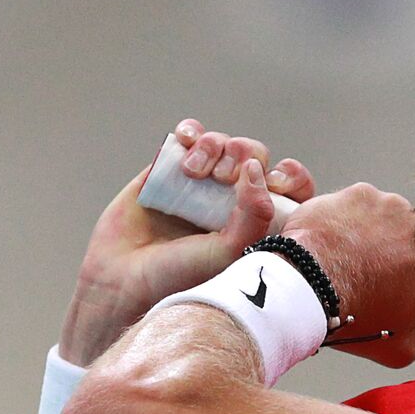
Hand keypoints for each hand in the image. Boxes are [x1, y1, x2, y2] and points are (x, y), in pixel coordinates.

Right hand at [58, 119, 315, 365]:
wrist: (124, 281)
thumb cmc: (183, 278)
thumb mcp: (233, 251)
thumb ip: (256, 212)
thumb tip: (255, 168)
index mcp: (258, 224)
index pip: (290, 189)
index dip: (290, 176)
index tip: (277, 183)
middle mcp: (232, 203)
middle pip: (255, 157)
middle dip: (244, 156)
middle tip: (221, 179)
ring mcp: (200, 185)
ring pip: (224, 144)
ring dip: (214, 147)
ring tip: (193, 173)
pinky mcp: (167, 170)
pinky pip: (190, 136)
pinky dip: (193, 132)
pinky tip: (186, 143)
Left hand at [278, 178, 414, 368]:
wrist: (310, 290)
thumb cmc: (354, 317)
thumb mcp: (401, 350)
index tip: (406, 281)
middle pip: (412, 235)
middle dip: (396, 249)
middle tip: (372, 271)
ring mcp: (389, 205)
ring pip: (385, 216)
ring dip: (372, 232)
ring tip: (349, 256)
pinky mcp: (359, 193)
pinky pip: (357, 204)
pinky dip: (347, 218)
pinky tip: (335, 240)